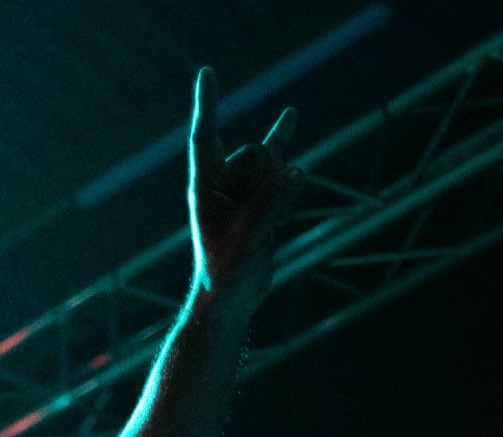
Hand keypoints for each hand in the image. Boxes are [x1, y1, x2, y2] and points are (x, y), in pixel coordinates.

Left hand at [188, 67, 303, 308]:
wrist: (230, 298)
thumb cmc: (226, 271)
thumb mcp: (249, 236)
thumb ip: (272, 202)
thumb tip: (297, 171)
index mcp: (204, 186)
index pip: (205, 134)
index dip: (208, 103)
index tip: (208, 71)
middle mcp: (221, 184)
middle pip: (255, 153)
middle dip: (270, 174)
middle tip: (261, 215)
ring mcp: (242, 192)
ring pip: (272, 165)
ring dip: (281, 183)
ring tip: (268, 218)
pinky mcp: (261, 203)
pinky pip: (282, 178)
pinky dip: (289, 185)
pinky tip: (292, 162)